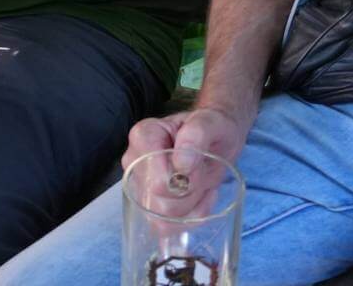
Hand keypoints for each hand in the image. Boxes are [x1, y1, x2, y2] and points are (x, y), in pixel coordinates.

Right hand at [123, 106, 249, 218]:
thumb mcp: (212, 123)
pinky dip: (191, 217)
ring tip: (201, 183)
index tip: (196, 163)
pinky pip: (167, 229)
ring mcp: (139, 186)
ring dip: (191, 207)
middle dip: (189, 193)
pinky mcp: (149, 205)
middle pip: (160, 203)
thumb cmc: (212, 128)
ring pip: (162, 221)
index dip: (182, 181)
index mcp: (144, 136)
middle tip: (202, 172)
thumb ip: (196, 135)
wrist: (218, 138)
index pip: (157, 180)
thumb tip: (182, 165)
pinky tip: (200, 196)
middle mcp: (134, 162)